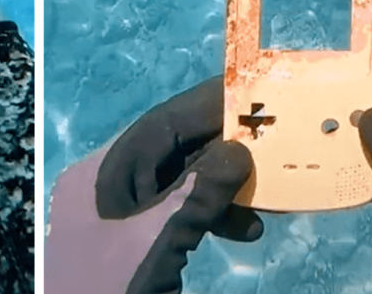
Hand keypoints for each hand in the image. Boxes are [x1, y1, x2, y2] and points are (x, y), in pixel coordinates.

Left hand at [45, 78, 262, 293]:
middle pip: (174, 153)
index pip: (161, 124)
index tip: (255, 97)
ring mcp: (116, 221)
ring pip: (180, 187)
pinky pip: (177, 217)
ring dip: (223, 195)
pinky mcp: (131, 248)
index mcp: (99, 174)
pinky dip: (210, 221)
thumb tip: (239, 148)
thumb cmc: (107, 288)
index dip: (208, 108)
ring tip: (260, 216)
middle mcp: (106, 188)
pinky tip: (244, 233)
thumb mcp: (155, 240)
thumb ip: (197, 193)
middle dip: (224, 155)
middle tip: (271, 155)